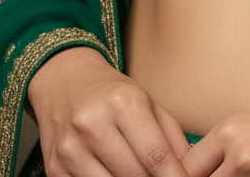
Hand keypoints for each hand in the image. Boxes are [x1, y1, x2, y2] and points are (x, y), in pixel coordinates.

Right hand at [27, 45, 191, 176]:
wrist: (65, 82)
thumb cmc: (113, 94)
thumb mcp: (147, 102)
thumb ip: (172, 137)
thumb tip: (195, 170)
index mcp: (123, 103)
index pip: (155, 155)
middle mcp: (93, 124)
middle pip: (134, 176)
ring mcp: (70, 148)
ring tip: (138, 175)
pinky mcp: (54, 168)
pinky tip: (115, 175)